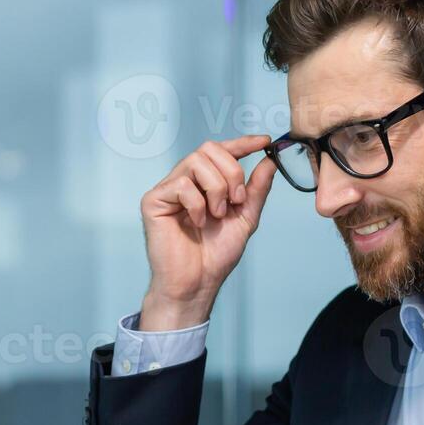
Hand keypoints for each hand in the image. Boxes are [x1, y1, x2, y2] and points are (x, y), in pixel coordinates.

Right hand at [137, 135, 275, 330]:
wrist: (197, 282)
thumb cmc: (215, 255)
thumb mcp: (245, 218)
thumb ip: (256, 190)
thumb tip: (270, 161)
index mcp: (205, 183)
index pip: (221, 151)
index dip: (242, 143)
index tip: (264, 142)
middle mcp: (185, 181)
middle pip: (208, 149)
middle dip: (231, 171)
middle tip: (236, 200)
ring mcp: (168, 189)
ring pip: (195, 161)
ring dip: (216, 188)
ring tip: (217, 215)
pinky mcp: (153, 200)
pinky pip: (181, 184)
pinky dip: (197, 204)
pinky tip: (197, 223)